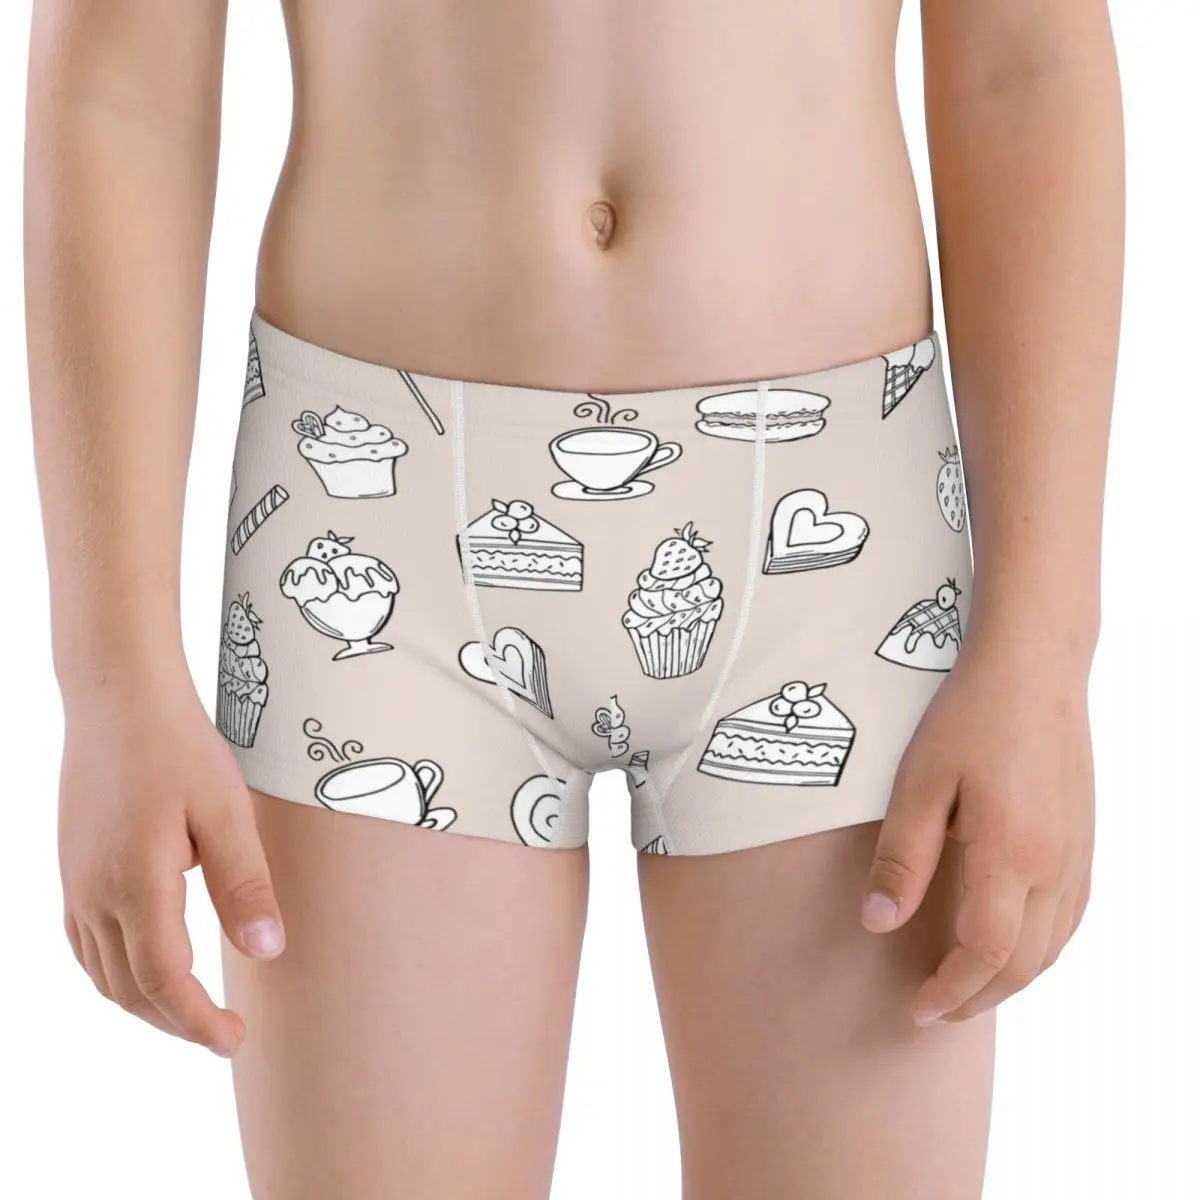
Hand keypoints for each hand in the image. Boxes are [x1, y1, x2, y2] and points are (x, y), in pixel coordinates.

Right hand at [58, 674, 284, 1055]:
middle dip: (175, 1022)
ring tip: (191, 1010)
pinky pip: (84, 943)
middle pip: (128, 990)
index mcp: (136, 885)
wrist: (116, 696)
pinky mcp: (72, 867)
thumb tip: (266, 952)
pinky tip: (144, 965)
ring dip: (145, 1003)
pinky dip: (115, 972)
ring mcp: (74, 882)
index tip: (234, 1041)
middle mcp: (94, 894)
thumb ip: (244, 884)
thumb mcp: (226, 811)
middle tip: (223, 1033)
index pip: (164, 982)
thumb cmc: (177, 746)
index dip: (198, 1022)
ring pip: (102, 973)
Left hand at [861, 638, 1093, 1023]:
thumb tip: (879, 923)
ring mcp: (1079, 855)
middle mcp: (1056, 866)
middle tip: (932, 1009)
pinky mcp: (1084, 840)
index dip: (951, 990)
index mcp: (1013, 854)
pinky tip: (1009, 943)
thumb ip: (902, 857)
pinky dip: (1037, 948)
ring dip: (1009, 980)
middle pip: (1025, 965)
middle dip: (977, 997)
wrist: (1034, 666)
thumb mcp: (919, 781)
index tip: (917, 1009)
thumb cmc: (969, 716)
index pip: (986, 954)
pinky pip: (1068, 918)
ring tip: (962, 985)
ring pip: (1052, 947)